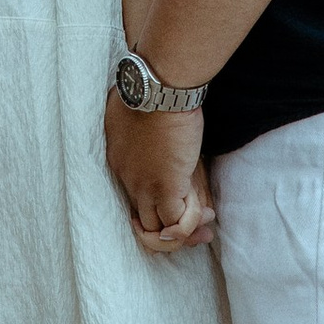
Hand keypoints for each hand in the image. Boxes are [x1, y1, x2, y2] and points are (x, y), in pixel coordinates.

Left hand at [106, 95, 214, 252]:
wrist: (159, 89)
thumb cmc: (151, 91)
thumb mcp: (139, 114)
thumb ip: (144, 132)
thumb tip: (160, 139)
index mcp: (120, 164)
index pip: (135, 199)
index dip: (157, 209)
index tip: (178, 205)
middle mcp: (129, 181)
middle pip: (143, 223)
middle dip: (168, 234)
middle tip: (195, 229)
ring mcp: (145, 188)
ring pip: (157, 233)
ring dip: (181, 235)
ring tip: (202, 229)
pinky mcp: (166, 188)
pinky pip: (176, 225)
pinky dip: (189, 226)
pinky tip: (204, 215)